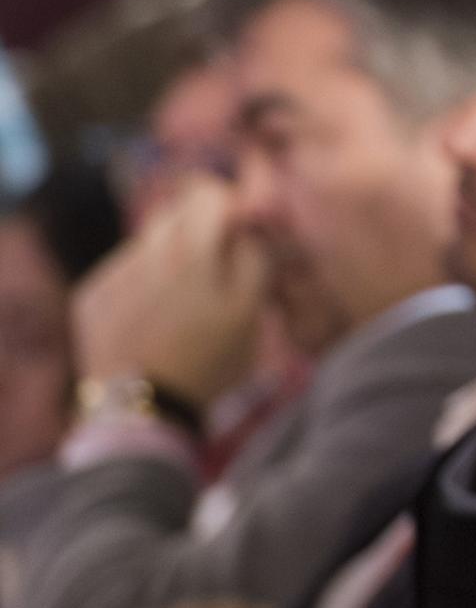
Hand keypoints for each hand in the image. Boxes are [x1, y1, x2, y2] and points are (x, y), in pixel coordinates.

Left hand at [73, 176, 266, 409]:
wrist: (144, 412)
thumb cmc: (210, 363)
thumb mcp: (250, 313)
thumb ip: (253, 260)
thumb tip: (246, 226)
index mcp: (193, 254)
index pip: (209, 195)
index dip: (228, 206)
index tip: (238, 227)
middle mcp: (148, 254)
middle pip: (174, 212)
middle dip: (197, 230)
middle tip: (212, 266)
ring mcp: (114, 274)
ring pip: (147, 241)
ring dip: (168, 257)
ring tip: (180, 300)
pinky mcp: (90, 295)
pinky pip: (121, 270)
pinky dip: (140, 282)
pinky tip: (150, 316)